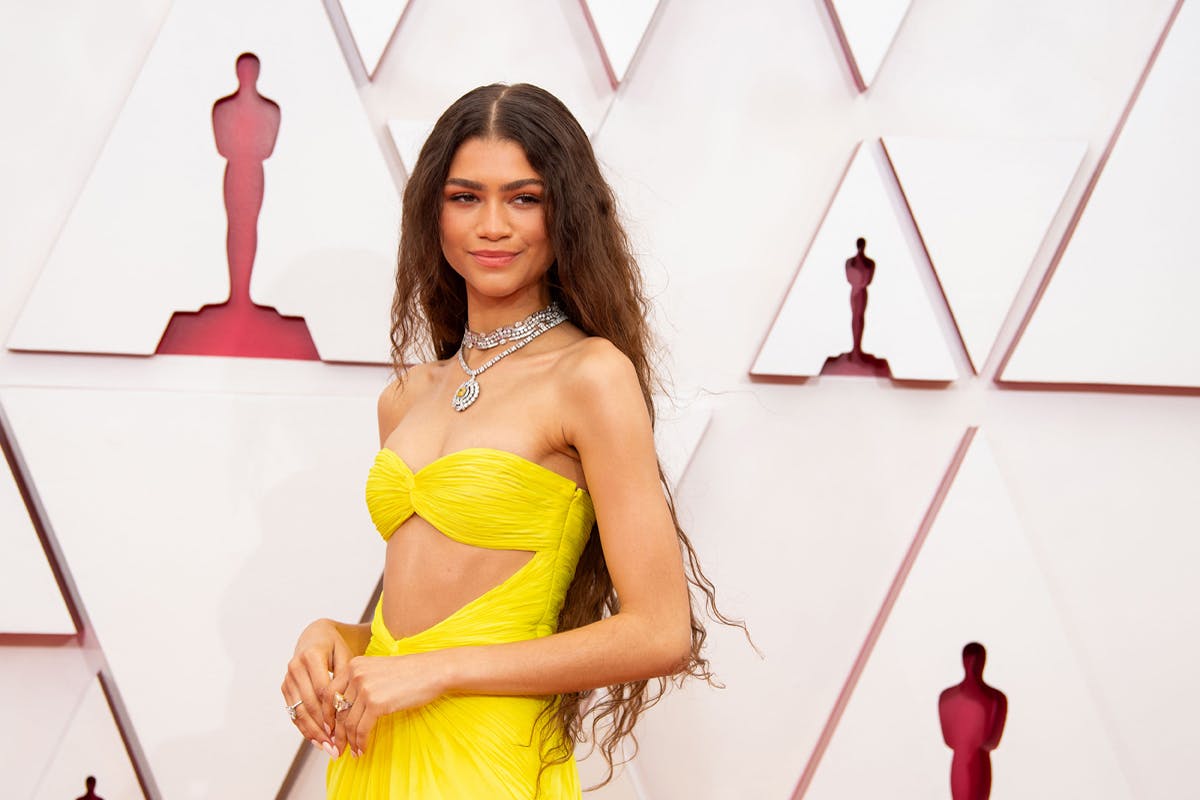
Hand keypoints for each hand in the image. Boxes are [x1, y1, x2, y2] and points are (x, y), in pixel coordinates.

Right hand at [281, 619, 354, 755]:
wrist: (316, 636)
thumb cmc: (336, 647)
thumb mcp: (346, 655)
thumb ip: (346, 678)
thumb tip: (344, 705)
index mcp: (312, 655)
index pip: (322, 690)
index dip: (332, 712)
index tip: (343, 729)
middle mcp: (295, 666)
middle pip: (309, 704)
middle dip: (322, 728)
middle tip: (336, 746)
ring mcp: (288, 677)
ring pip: (299, 710)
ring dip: (312, 732)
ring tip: (327, 747)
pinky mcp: (285, 686)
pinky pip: (293, 711)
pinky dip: (304, 727)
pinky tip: (316, 740)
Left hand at [331, 651, 449, 756]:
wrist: (433, 671)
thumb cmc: (410, 673)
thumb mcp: (378, 671)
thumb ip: (359, 684)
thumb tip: (344, 710)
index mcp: (353, 665)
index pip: (329, 693)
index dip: (326, 715)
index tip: (330, 729)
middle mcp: (355, 674)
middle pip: (336, 710)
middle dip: (336, 732)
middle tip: (337, 746)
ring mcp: (365, 688)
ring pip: (348, 722)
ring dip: (349, 741)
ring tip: (352, 751)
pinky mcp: (376, 703)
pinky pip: (361, 729)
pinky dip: (361, 742)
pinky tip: (363, 749)